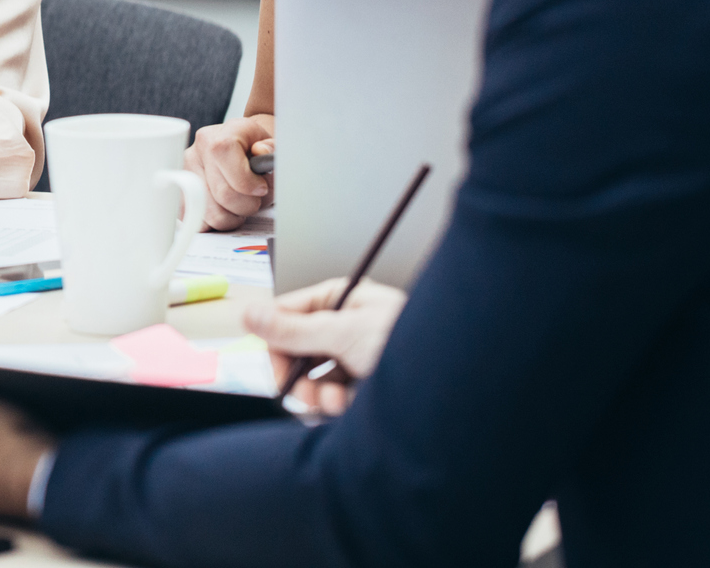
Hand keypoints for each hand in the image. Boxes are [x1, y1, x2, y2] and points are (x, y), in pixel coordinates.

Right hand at [184, 114, 273, 229]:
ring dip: (232, 217)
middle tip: (255, 200)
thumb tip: (262, 151)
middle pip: (222, 192)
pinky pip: (198, 221)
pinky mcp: (180, 195)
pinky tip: (225, 210)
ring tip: (240, 206)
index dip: (245, 178)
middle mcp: (199, 150)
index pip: (223, 151)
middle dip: (247, 205)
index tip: (261, 188)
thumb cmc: (259, 158)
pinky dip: (216, 223)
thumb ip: (273, 150)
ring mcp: (185, 172)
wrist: (244, 157)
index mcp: (223, 133)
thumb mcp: (273, 150)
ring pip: (211, 213)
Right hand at [243, 277, 406, 414]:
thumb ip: (293, 329)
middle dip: (299, 375)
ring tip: (337, 402)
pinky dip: (336, 407)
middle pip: (295, 351)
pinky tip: (350, 408)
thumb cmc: (416, 344)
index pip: (287, 314)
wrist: (460, 387)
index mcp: (340, 301)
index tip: (274, 365)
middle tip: (304, 390)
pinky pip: (333, 400)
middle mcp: (345, 328)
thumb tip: (249, 315)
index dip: (275, 340)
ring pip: (312, 380)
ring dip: (319, 395)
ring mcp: (355, 360)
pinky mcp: (365, 390)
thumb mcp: (346, 333)